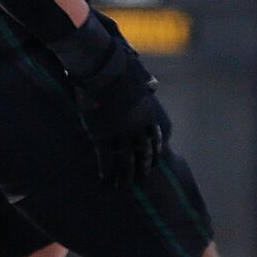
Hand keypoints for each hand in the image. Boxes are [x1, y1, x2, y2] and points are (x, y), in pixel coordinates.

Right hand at [51, 12, 172, 186]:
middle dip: (143, 169)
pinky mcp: (104, 138)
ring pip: (127, 163)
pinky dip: (107, 172)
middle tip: (141, 180)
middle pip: (143, 155)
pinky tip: (106, 181)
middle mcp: (137, 128)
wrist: (102, 69)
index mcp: (146, 114)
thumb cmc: (118, 68)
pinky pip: (107, 161)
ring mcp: (121, 136)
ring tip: (124, 189)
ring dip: (126, 178)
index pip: (154, 138)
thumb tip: (155, 85)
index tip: (155, 161)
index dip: (154, 151)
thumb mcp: (137, 75)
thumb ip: (146, 83)